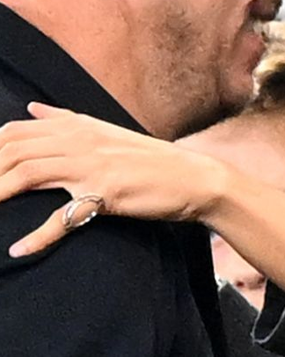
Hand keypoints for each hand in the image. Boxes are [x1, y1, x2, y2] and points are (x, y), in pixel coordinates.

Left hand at [0, 104, 223, 254]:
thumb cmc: (151, 159)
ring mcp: (92, 165)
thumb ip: (66, 118)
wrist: (195, 178)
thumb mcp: (107, 131)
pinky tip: (21, 250)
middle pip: (12, 151)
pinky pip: (64, 216)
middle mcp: (80, 140)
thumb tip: (32, 106)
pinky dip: (39, 236)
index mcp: (77, 125)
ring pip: (27, 174)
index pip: (14, 132)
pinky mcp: (106, 193)